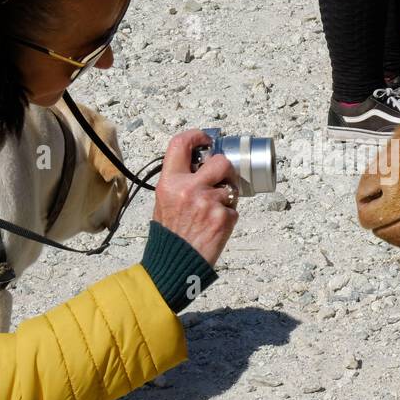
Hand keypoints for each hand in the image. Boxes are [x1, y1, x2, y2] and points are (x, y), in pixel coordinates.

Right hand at [151, 130, 238, 266]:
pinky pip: (234, 208)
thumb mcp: (165, 201)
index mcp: (170, 182)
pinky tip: (214, 226)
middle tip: (221, 179)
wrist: (175, 263)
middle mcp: (189, 189)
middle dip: (225, 169)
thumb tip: (202, 163)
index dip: (196, 135)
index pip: (180, 144)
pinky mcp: (223, 217)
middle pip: (221, 161)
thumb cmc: (170, 234)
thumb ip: (181, 181)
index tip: (206, 139)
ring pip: (230, 187)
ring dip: (226, 197)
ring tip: (211, 213)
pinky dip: (228, 216)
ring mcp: (208, 202)